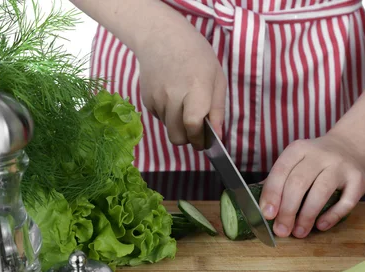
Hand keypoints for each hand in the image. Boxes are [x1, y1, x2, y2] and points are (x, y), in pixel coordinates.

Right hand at [137, 20, 225, 148]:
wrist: (161, 36)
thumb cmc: (196, 56)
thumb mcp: (216, 78)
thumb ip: (217, 109)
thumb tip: (218, 136)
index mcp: (195, 88)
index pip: (192, 124)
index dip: (199, 139)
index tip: (204, 142)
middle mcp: (173, 95)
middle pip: (177, 136)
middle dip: (187, 139)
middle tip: (195, 131)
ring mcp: (156, 98)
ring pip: (168, 128)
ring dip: (178, 125)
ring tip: (183, 103)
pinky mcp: (146, 99)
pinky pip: (159, 118)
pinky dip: (167, 115)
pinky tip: (172, 96)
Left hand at [259, 134, 364, 237]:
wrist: (352, 146)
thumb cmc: (316, 161)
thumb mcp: (296, 162)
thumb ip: (279, 180)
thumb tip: (261, 207)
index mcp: (299, 149)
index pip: (281, 171)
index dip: (272, 194)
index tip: (267, 214)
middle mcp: (320, 154)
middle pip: (299, 183)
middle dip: (287, 210)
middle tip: (281, 231)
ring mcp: (341, 166)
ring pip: (321, 192)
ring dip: (307, 216)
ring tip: (299, 232)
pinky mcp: (359, 179)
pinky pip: (345, 202)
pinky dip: (332, 216)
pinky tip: (320, 225)